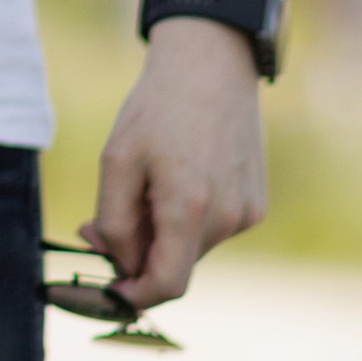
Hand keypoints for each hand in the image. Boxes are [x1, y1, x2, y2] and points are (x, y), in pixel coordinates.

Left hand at [82, 17, 266, 311]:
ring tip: (150, 185)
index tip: (112, 288)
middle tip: (105, 222)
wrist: (212, 65)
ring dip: (165, 234)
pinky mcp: (256, 205)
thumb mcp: (116, 161)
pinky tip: (183, 176)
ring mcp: (246, 214)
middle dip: (141, 256)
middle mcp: (225, 220)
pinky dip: (190, 219)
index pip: (166, 286)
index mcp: (188, 210)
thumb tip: (120, 265)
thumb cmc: (157, 108)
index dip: (135, 295)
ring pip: (194, 249)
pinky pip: (214, 230)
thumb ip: (113, 223)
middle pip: (177, 267)